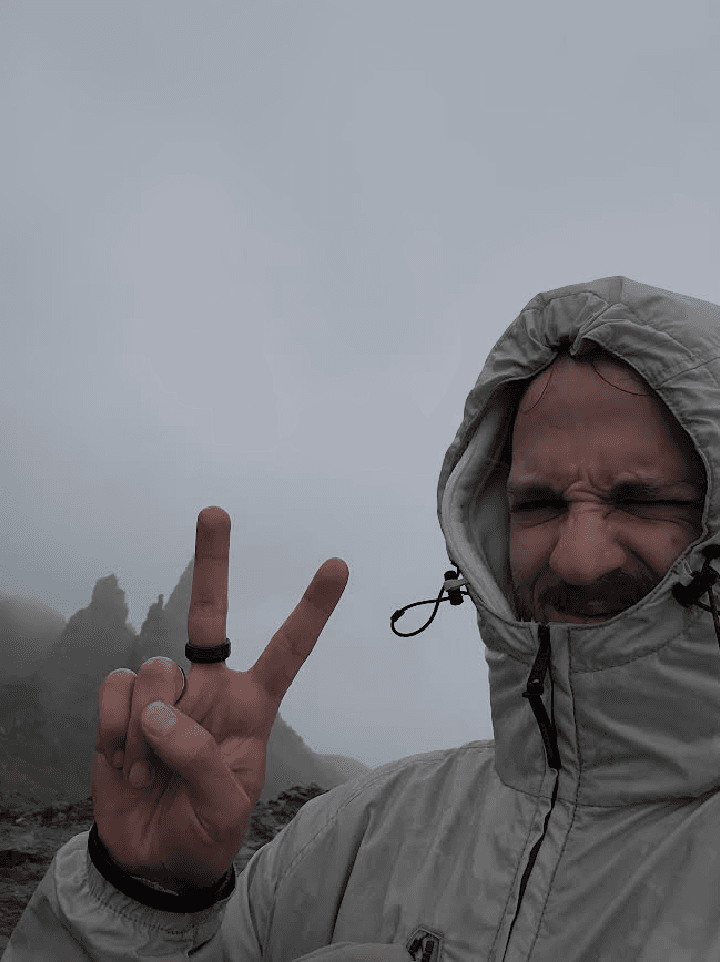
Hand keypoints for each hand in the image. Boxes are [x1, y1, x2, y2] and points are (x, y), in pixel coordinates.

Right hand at [92, 506, 348, 889]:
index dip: (311, 609)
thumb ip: (200, 759)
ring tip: (152, 772)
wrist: (150, 861)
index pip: (287, 651)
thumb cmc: (204, 832)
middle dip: (212, 560)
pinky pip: (115, 689)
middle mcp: (209, 689)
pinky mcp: (122, 707)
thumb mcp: (225, 808)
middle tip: (215, 511)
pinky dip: (115, 731)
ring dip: (146, 731)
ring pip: (154, 668)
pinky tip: (126, 762)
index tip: (337, 565)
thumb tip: (158, 711)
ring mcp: (164, 695)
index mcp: (251, 707)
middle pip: (207, 616)